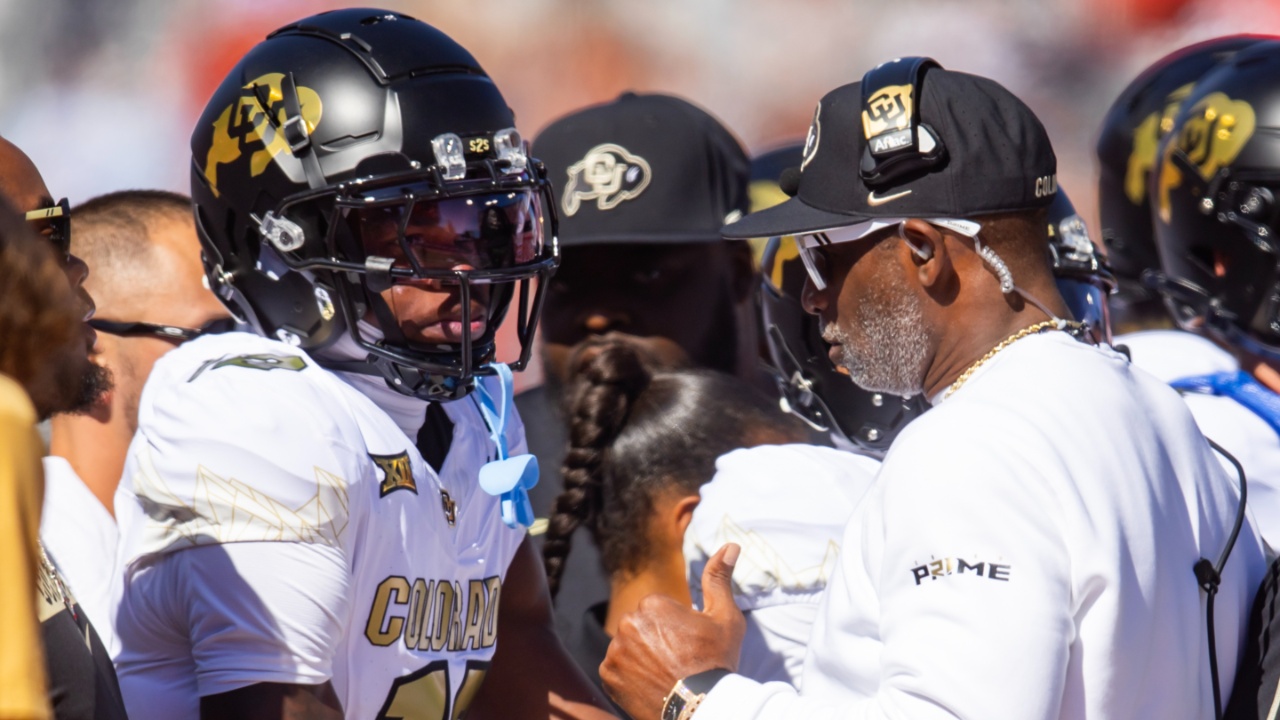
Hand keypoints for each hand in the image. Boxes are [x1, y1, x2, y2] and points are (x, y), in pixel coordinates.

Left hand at [600, 544, 744, 718]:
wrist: (702, 707)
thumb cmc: (716, 661)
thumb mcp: (725, 617)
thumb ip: (719, 579)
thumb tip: (731, 545)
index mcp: (653, 604)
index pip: (659, 611)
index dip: (676, 628)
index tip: (689, 645)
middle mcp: (627, 623)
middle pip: (641, 627)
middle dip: (656, 640)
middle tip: (678, 661)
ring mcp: (615, 650)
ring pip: (629, 646)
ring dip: (642, 656)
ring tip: (665, 674)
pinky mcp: (607, 675)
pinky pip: (616, 668)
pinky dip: (629, 675)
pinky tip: (650, 683)